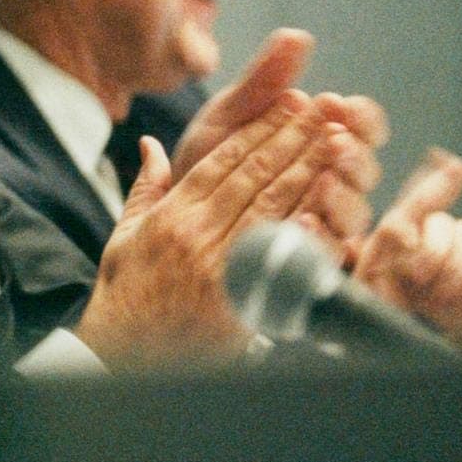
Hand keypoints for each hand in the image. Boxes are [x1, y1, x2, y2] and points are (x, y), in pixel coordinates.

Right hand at [74, 95, 361, 368]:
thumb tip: (150, 145)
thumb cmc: (126, 294)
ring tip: (338, 146)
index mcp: (172, 215)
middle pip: (255, 176)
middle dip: (294, 140)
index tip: (286, 105)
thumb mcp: (125, 233)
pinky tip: (333, 209)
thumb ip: (145, 187)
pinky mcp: (241, 301)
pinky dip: (308, 233)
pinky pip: (280, 260)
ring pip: (273, 209)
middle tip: (325, 112)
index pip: (223, 160)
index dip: (259, 129)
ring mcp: (221, 268)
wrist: (124, 355)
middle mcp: (197, 235)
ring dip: (310, 174)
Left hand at [170, 29, 384, 252]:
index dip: (360, 117)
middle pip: (365, 171)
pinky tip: (306, 224)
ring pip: (354, 214)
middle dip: (354, 154)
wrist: (169, 220)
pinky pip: (326, 257)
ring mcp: (322, 225)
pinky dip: (319, 239)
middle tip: (336, 141)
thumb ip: (264, 80)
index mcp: (320, 146)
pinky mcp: (306, 263)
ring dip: (344, 195)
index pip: (361, 127)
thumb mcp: (230, 116)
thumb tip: (297, 36)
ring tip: (325, 179)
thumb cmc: (205, 163)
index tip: (343, 105)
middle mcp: (331, 185)